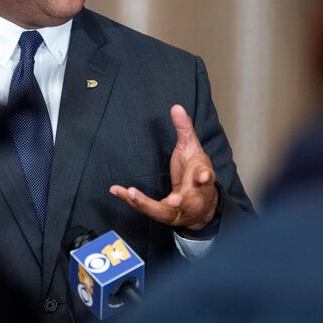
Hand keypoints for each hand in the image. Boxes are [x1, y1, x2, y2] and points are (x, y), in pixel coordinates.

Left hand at [109, 105, 217, 230]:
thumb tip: (176, 107)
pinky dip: (130, 200)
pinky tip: (116, 190)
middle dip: (180, 202)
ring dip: (146, 204)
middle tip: (172, 200)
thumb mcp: (192, 149)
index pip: (206, 177)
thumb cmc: (195, 173)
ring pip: (163, 211)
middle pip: (188, 202)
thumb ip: (184, 129)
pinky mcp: (163, 215)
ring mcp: (178, 210)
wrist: (202, 205)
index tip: (202, 177)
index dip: (204, 177)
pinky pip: (145, 209)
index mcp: (201, 180)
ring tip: (130, 193)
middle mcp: (192, 198)